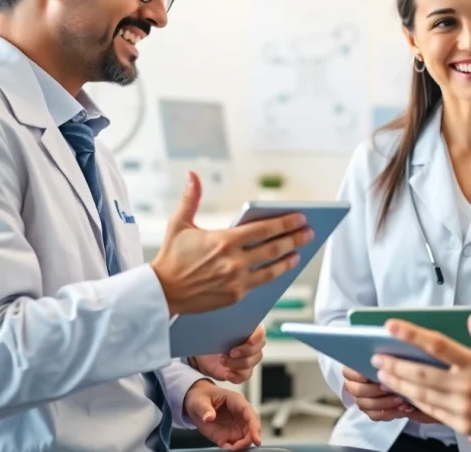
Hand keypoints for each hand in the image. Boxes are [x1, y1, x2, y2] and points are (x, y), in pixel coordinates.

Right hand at [151, 172, 314, 315]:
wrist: (161, 293)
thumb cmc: (171, 257)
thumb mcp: (179, 224)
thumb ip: (191, 198)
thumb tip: (193, 175)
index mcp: (224, 241)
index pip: (263, 230)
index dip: (285, 223)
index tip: (300, 218)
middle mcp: (233, 262)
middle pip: (273, 249)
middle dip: (294, 239)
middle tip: (309, 233)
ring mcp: (236, 281)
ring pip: (271, 270)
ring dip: (288, 260)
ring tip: (299, 253)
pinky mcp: (235, 296)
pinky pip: (260, 284)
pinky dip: (273, 276)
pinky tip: (280, 269)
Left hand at [184, 381, 260, 450]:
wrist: (195, 404)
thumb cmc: (201, 397)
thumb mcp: (199, 401)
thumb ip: (204, 409)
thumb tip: (209, 417)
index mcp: (235, 401)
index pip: (249, 413)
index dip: (254, 426)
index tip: (256, 439)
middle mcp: (239, 414)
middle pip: (251, 428)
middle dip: (249, 439)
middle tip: (236, 448)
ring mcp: (235, 426)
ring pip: (246, 437)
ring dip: (241, 445)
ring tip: (230, 449)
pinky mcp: (228, 435)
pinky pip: (235, 444)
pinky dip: (232, 448)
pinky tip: (225, 448)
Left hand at [189, 325, 265, 382]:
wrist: (202, 351)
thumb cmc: (211, 335)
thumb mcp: (216, 326)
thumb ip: (225, 323)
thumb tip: (227, 316)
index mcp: (250, 329)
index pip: (260, 333)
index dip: (256, 338)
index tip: (249, 341)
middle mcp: (253, 344)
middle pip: (257, 351)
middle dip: (244, 353)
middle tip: (230, 352)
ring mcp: (248, 359)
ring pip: (251, 364)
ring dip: (236, 364)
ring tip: (222, 360)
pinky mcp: (241, 371)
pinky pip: (245, 376)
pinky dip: (235, 376)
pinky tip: (226, 373)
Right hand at [342, 366, 414, 421]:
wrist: (401, 377)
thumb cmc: (392, 363)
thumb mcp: (387, 357)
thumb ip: (382, 360)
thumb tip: (382, 359)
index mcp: (352, 370)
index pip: (348, 373)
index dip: (359, 375)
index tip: (376, 373)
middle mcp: (353, 385)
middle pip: (358, 391)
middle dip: (375, 390)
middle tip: (390, 387)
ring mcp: (361, 400)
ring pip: (367, 405)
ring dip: (385, 403)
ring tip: (401, 399)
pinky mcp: (370, 411)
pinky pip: (375, 416)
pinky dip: (389, 413)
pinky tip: (401, 408)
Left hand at [371, 315, 470, 446]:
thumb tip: (470, 320)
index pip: (437, 345)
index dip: (411, 334)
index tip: (391, 325)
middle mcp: (467, 388)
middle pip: (420, 374)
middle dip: (394, 364)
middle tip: (376, 356)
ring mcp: (464, 410)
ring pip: (422, 395)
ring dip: (399, 384)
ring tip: (384, 374)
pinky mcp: (464, 426)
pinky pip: (433, 412)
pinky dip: (416, 402)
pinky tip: (405, 394)